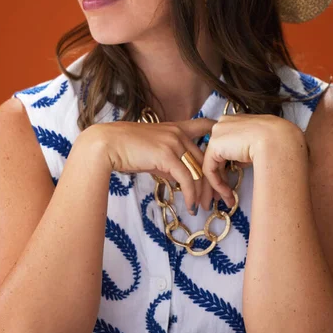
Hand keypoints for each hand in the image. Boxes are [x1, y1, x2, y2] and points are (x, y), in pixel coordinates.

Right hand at [91, 118, 218, 214]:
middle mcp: (178, 132)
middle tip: (219, 198)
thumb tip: (179, 178)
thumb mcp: (152, 151)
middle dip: (215, 181)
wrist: (106, 144)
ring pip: (199, 171)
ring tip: (204, 207)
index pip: (205, 125)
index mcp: (176, 127)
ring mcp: (174, 142)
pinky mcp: (167, 155)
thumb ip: (168, 160)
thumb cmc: (125, 148)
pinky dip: (191, 195)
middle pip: (205, 158)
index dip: (218, 135)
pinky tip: (191, 206)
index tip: (226, 151)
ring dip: (204, 193)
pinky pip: (187, 179)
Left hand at [201, 113, 301, 209]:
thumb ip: (245, 151)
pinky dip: (217, 183)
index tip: (232, 180)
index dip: (227, 165)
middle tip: (227, 194)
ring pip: (212, 163)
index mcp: (235, 121)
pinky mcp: (214, 144)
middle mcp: (223, 123)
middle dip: (221, 176)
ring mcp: (217, 132)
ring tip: (229, 200)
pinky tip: (228, 194)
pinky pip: (210, 168)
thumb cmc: (276, 142)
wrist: (279, 140)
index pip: (225, 145)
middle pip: (217, 154)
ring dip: (220, 184)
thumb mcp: (258, 145)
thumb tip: (239, 162)